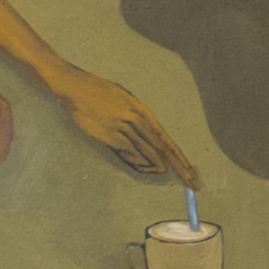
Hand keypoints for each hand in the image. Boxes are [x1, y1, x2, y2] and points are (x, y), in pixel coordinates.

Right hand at [52, 71, 195, 188]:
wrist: (75, 85)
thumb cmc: (98, 92)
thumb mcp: (124, 100)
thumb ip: (136, 118)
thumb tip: (146, 137)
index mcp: (142, 110)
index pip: (166, 138)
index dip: (180, 156)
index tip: (191, 170)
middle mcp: (136, 118)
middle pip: (163, 147)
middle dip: (180, 166)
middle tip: (193, 182)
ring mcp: (123, 126)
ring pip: (148, 150)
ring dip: (160, 165)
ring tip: (172, 176)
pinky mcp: (108, 132)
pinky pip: (128, 150)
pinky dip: (138, 161)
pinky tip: (147, 168)